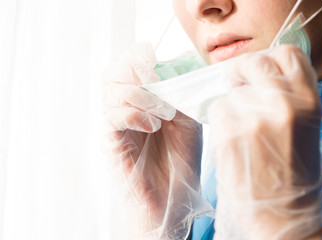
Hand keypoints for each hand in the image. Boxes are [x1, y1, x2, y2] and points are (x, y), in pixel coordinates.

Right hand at [103, 44, 205, 238]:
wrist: (174, 196)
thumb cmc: (181, 158)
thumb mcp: (189, 119)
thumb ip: (180, 93)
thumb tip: (174, 66)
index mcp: (142, 98)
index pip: (127, 64)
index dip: (137, 56)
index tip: (154, 59)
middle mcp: (124, 108)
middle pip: (112, 73)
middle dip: (134, 71)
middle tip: (156, 82)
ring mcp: (115, 125)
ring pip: (110, 92)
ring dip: (140, 95)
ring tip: (164, 112)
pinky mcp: (111, 143)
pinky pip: (112, 117)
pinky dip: (133, 114)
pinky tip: (152, 126)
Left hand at [209, 45, 321, 239]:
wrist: (279, 213)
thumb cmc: (293, 174)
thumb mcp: (305, 128)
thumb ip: (288, 96)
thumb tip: (262, 73)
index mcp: (309, 102)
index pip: (287, 54)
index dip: (269, 58)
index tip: (258, 69)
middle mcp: (282, 104)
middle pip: (252, 63)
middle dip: (241, 72)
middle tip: (237, 84)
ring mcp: (253, 118)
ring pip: (230, 92)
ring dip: (231, 105)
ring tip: (241, 131)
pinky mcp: (228, 133)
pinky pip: (217, 111)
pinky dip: (221, 121)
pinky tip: (232, 140)